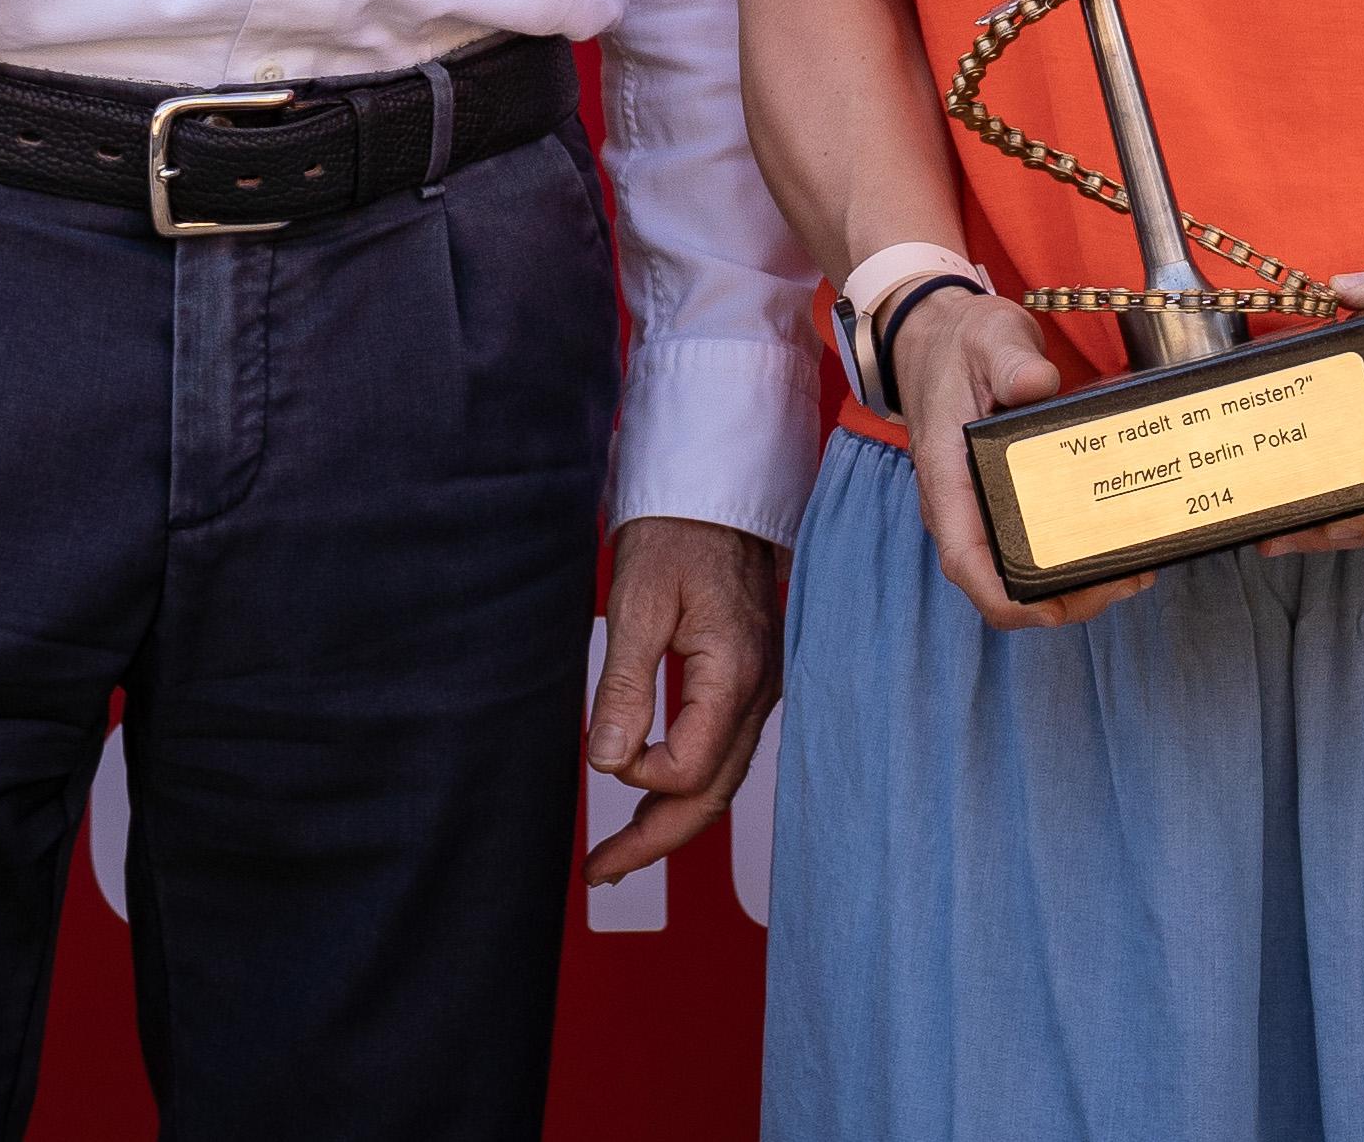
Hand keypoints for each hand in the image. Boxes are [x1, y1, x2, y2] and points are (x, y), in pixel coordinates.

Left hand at [580, 517, 786, 882]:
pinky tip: (656, 798)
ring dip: (671, 822)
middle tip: (600, 871)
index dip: (638, 775)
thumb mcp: (637, 603)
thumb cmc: (677, 535)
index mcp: (734, 673)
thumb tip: (607, 763)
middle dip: (656, 840)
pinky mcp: (753, 681)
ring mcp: (763, 688)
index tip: (602, 747)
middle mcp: (760, 691)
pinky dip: (689, 786)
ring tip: (619, 854)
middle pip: (714, 795)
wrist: (715, 492)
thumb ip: (624, 687)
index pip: (689, 768)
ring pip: (722, 781)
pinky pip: (726, 752)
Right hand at [893, 285, 1151, 632]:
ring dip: (1078, 581)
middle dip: (1066, 596)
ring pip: (1025, 569)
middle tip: (1127, 578)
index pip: (966, 560)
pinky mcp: (1008, 497)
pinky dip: (1075, 554)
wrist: (942, 335)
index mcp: (949, 480)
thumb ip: (1011, 361)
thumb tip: (1037, 384)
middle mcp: (964, 507)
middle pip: (1005, 581)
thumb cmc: (960, 343)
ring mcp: (985, 506)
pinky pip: (1038, 542)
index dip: (1006, 598)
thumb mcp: (988, 339)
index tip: (1053, 609)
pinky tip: (1119, 541)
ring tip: (1135, 569)